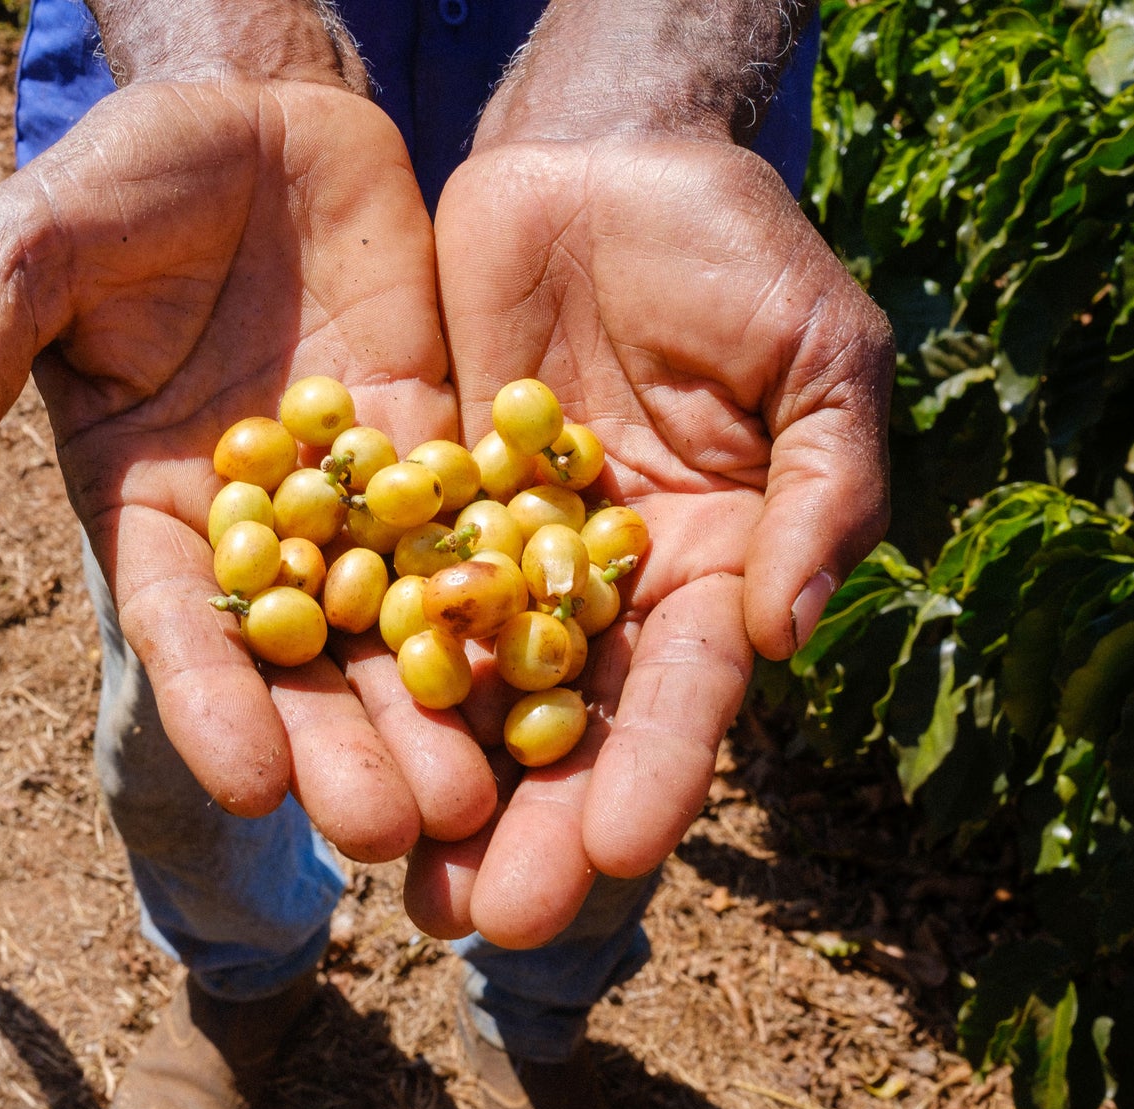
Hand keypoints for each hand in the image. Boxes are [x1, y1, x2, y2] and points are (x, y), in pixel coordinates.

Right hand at [0, 78, 493, 860]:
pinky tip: (548, 667)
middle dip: (340, 745)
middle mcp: (251, 523)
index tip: (249, 785)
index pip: (178, 622)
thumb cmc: (127, 174)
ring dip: (432, 710)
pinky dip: (504, 600)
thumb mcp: (34, 247)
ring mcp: (351, 493)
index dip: (211, 700)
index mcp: (147, 504)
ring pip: (397, 621)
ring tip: (479, 799)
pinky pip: (473, 531)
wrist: (259, 115)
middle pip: (300, 657)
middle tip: (392, 834)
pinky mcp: (433, 446)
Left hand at [405, 135, 892, 946]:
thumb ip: (824, 488)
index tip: (614, 854)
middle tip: (479, 919)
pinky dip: (347, 666)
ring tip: (392, 872)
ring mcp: (499, 552)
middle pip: (563, 724)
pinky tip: (309, 738)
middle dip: (528, 821)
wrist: (600, 163)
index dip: (654, 770)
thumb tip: (792, 634)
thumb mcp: (817, 354)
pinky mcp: (414, 504)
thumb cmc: (736, 248)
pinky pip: (375, 591)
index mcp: (709, 569)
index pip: (684, 692)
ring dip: (433, 780)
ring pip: (461, 686)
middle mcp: (598, 586)